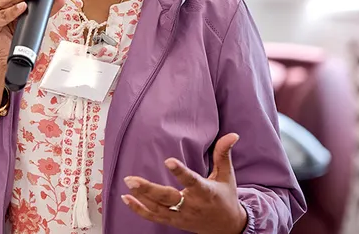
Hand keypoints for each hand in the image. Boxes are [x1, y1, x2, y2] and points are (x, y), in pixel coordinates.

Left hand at [121, 133, 247, 233]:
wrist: (227, 227)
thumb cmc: (225, 197)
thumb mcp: (226, 176)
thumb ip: (223, 154)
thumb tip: (232, 134)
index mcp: (205, 192)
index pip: (192, 181)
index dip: (180, 172)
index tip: (168, 160)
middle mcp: (192, 206)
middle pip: (168, 198)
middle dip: (149, 189)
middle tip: (131, 179)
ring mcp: (181, 216)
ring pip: (158, 209)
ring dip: (141, 197)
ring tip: (127, 182)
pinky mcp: (174, 222)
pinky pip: (154, 217)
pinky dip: (139, 209)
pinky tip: (126, 198)